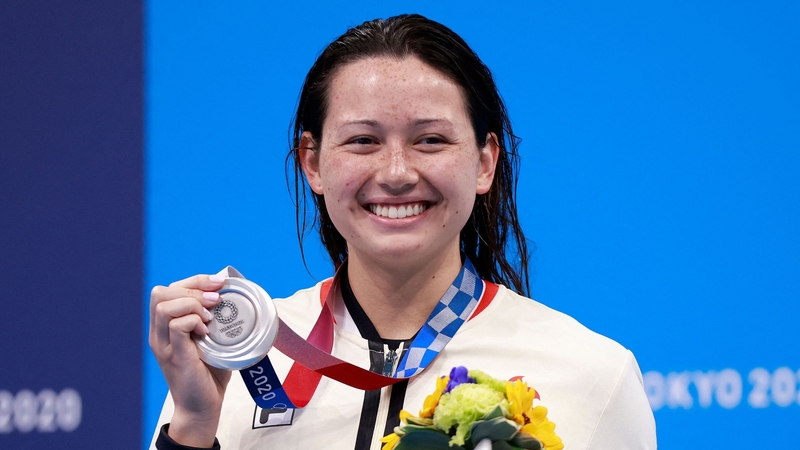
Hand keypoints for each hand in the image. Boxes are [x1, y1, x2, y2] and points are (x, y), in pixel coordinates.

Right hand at [149, 274, 231, 446]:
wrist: (202, 407)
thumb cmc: (209, 374)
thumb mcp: (211, 340)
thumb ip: (214, 319)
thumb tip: (232, 296)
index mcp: (165, 326)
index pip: (168, 289)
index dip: (195, 280)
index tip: (219, 284)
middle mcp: (158, 333)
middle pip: (160, 292)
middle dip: (193, 288)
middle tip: (215, 301)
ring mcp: (164, 345)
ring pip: (164, 306)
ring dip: (193, 304)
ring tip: (209, 318)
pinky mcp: (174, 356)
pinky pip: (176, 326)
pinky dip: (194, 322)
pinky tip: (206, 332)